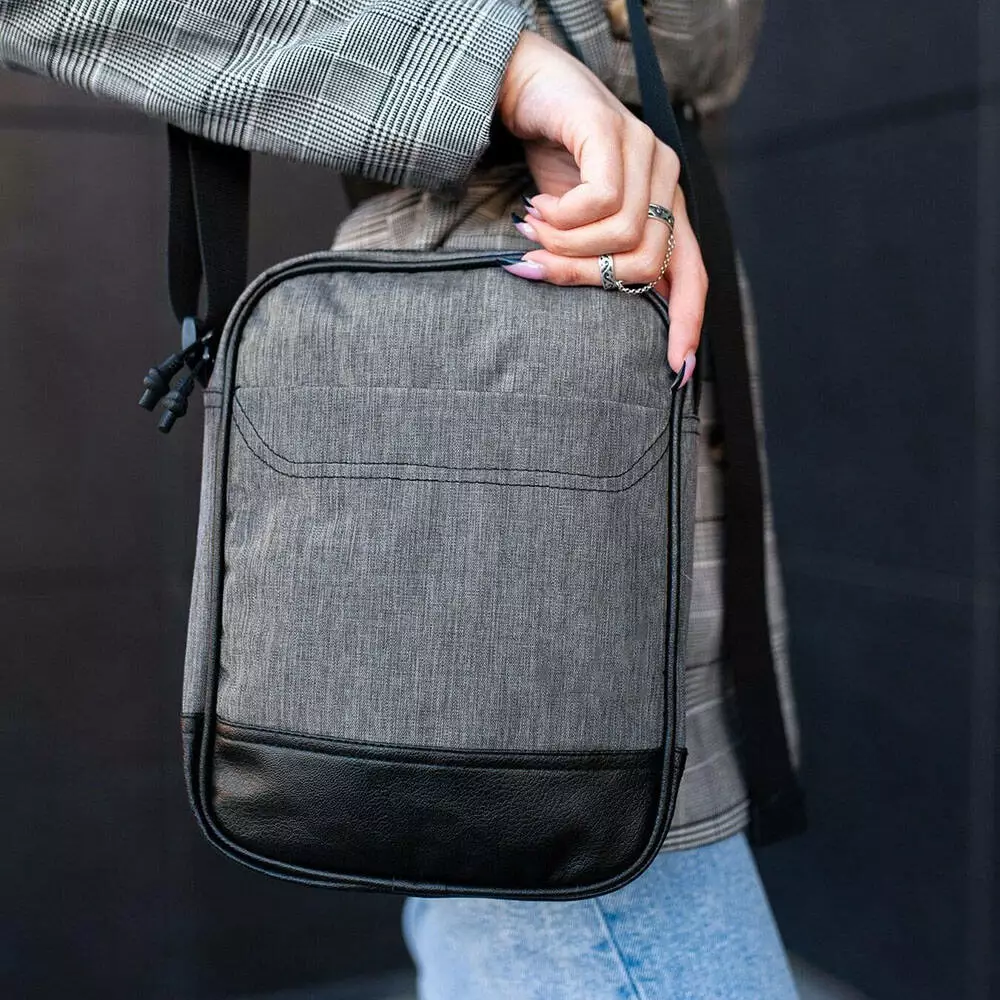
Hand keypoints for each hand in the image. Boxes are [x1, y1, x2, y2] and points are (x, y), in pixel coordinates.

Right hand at [496, 30, 705, 379]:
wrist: (526, 88)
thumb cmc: (554, 161)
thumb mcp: (580, 225)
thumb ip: (600, 258)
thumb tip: (602, 306)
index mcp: (664, 208)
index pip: (692, 274)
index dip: (688, 321)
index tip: (675, 367)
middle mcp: (665, 179)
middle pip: (648, 262)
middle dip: (588, 277)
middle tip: (541, 266)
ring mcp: (645, 151)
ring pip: (624, 235)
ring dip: (568, 247)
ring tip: (534, 231)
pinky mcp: (613, 130)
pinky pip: (602, 200)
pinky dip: (563, 218)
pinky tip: (537, 210)